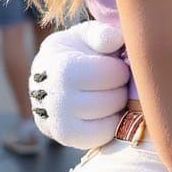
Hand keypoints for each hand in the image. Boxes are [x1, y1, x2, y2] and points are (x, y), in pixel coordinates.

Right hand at [29, 21, 130, 147]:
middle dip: (120, 88)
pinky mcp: (65, 138)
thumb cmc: (77, 51)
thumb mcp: (85, 35)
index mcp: (59, 68)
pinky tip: (105, 111)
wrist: (52, 77)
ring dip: (117, 107)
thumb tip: (115, 41)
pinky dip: (111, 125)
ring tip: (109, 94)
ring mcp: (56, 123)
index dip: (118, 69)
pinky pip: (102, 137)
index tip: (114, 64)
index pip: (107, 74)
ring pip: (109, 122)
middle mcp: (53, 99)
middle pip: (111, 100)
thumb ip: (101, 34)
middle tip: (114, 82)